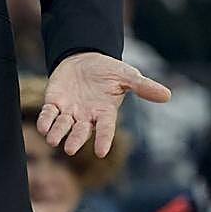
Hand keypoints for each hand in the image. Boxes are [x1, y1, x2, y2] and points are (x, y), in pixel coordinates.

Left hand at [38, 52, 170, 156]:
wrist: (84, 59)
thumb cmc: (108, 71)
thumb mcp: (127, 76)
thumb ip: (143, 86)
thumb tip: (167, 95)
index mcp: (105, 112)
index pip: (105, 129)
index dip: (103, 139)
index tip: (100, 152)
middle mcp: (87, 116)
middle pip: (81, 131)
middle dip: (75, 139)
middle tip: (69, 149)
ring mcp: (70, 110)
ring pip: (62, 125)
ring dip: (57, 132)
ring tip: (52, 140)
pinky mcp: (54, 102)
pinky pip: (48, 114)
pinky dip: (45, 120)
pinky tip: (43, 126)